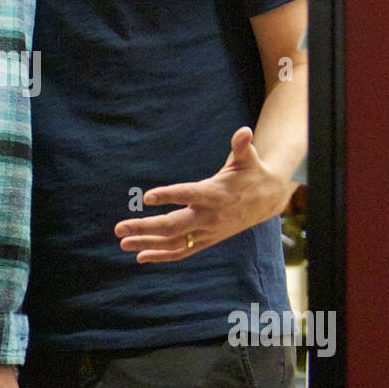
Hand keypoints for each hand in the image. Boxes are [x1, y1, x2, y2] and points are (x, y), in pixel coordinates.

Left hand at [114, 127, 291, 262]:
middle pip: (175, 226)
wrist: (268, 200)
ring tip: (123, 242)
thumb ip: (242, 146)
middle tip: (120, 227)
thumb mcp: (248, 158)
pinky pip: (182, 251)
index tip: (146, 197)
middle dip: (146, 227)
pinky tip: (141, 256)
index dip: (169, 195)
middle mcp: (211, 216)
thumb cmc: (252, 173)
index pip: (190, 195)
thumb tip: (244, 131)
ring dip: (147, 244)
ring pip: (175, 243)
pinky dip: (162, 255)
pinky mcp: (207, 240)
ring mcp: (209, 232)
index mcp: (218, 194)